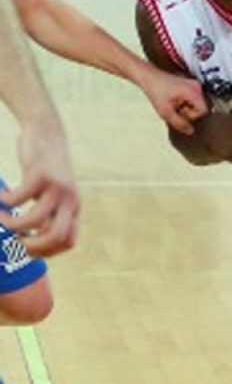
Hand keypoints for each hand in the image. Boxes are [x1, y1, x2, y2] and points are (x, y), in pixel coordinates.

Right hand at [0, 123, 79, 256]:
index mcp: (74, 208)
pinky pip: (18, 198)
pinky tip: (0, 195)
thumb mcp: (52, 193)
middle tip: (14, 240)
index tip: (27, 247)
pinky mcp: (41, 175)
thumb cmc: (45, 168)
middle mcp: (70, 201)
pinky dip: (4, 201)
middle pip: (56, 237)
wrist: (47, 132)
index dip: (46, 251)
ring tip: (2, 217)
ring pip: (34, 221)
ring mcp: (57, 188)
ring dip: (12, 224)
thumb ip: (48, 213)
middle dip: (31, 246)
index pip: (67, 242)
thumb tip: (28, 238)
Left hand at [141, 67, 208, 134]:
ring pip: (198, 104)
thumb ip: (179, 124)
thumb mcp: (165, 112)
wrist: (149, 77)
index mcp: (194, 91)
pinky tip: (176, 100)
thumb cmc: (156, 91)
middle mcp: (197, 86)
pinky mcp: (191, 85)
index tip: (179, 112)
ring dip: (187, 108)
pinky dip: (186, 103)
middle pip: (201, 108)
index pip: (203, 111)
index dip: (191, 116)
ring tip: (174, 104)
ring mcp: (195, 85)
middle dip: (189, 112)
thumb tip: (190, 131)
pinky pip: (194, 100)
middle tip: (175, 108)